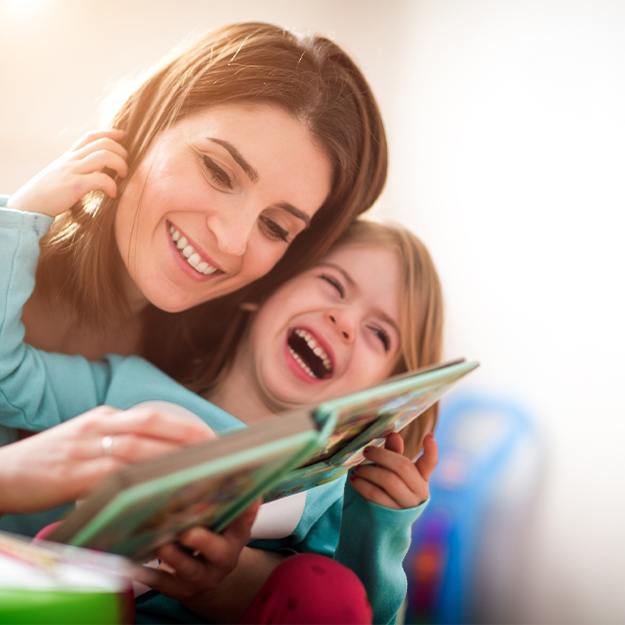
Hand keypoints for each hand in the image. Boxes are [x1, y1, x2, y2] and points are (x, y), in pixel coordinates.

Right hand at [0, 404, 214, 512]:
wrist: (0, 473)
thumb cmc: (47, 461)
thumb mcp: (85, 440)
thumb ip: (117, 441)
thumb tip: (154, 454)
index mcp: (104, 417)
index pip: (153, 415)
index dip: (184, 424)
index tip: (210, 436)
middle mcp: (98, 427)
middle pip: (151, 424)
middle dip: (187, 434)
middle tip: (215, 449)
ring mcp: (84, 450)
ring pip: (135, 448)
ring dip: (169, 459)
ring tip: (197, 471)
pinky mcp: (71, 476)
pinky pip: (111, 478)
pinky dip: (137, 483)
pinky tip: (157, 492)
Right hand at [7, 129, 127, 215]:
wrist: (30, 204)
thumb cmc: (49, 193)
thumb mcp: (62, 174)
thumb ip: (77, 169)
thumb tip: (97, 171)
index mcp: (69, 156)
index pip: (91, 136)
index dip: (110, 133)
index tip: (124, 135)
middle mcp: (72, 159)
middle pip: (103, 143)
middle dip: (121, 152)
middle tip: (125, 167)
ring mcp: (73, 171)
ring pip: (104, 156)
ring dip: (120, 164)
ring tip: (122, 176)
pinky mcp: (74, 186)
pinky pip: (100, 179)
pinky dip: (111, 185)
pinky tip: (113, 194)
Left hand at [136, 501, 260, 602]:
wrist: (209, 576)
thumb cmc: (214, 536)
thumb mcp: (225, 521)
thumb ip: (224, 499)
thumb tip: (227, 466)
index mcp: (237, 536)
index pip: (245, 522)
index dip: (248, 512)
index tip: (249, 498)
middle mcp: (224, 558)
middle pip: (218, 551)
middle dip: (203, 541)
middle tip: (188, 531)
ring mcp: (203, 576)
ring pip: (190, 569)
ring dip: (174, 557)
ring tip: (160, 544)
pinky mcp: (182, 590)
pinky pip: (165, 584)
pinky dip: (149, 576)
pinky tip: (135, 566)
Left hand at [349, 432, 437, 508]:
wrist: (381, 522)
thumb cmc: (387, 488)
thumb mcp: (391, 470)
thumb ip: (393, 453)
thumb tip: (393, 435)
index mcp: (421, 477)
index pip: (430, 463)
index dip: (431, 450)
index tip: (428, 436)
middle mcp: (419, 492)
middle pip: (403, 467)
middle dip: (382, 455)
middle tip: (366, 450)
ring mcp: (407, 505)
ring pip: (389, 481)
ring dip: (370, 471)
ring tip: (358, 468)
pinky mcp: (392, 515)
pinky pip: (376, 495)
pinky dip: (363, 485)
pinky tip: (355, 480)